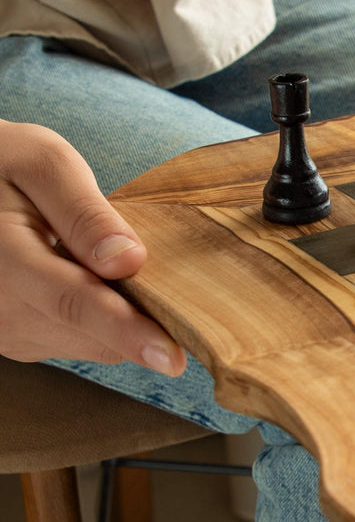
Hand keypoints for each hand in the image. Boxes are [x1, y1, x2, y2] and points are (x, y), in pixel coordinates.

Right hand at [0, 120, 185, 373]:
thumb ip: (85, 213)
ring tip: (108, 263)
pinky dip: (104, 319)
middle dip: (143, 317)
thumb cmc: (6, 163)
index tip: (171, 357)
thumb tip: (128, 262)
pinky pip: (81, 340)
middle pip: (93, 333)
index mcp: (3, 257)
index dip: (126, 330)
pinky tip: (94, 278)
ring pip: (93, 343)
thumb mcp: (44, 165)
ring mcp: (4, 329)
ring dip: (121, 316)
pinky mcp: (17, 338)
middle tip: (165, 272)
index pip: (73, 300)